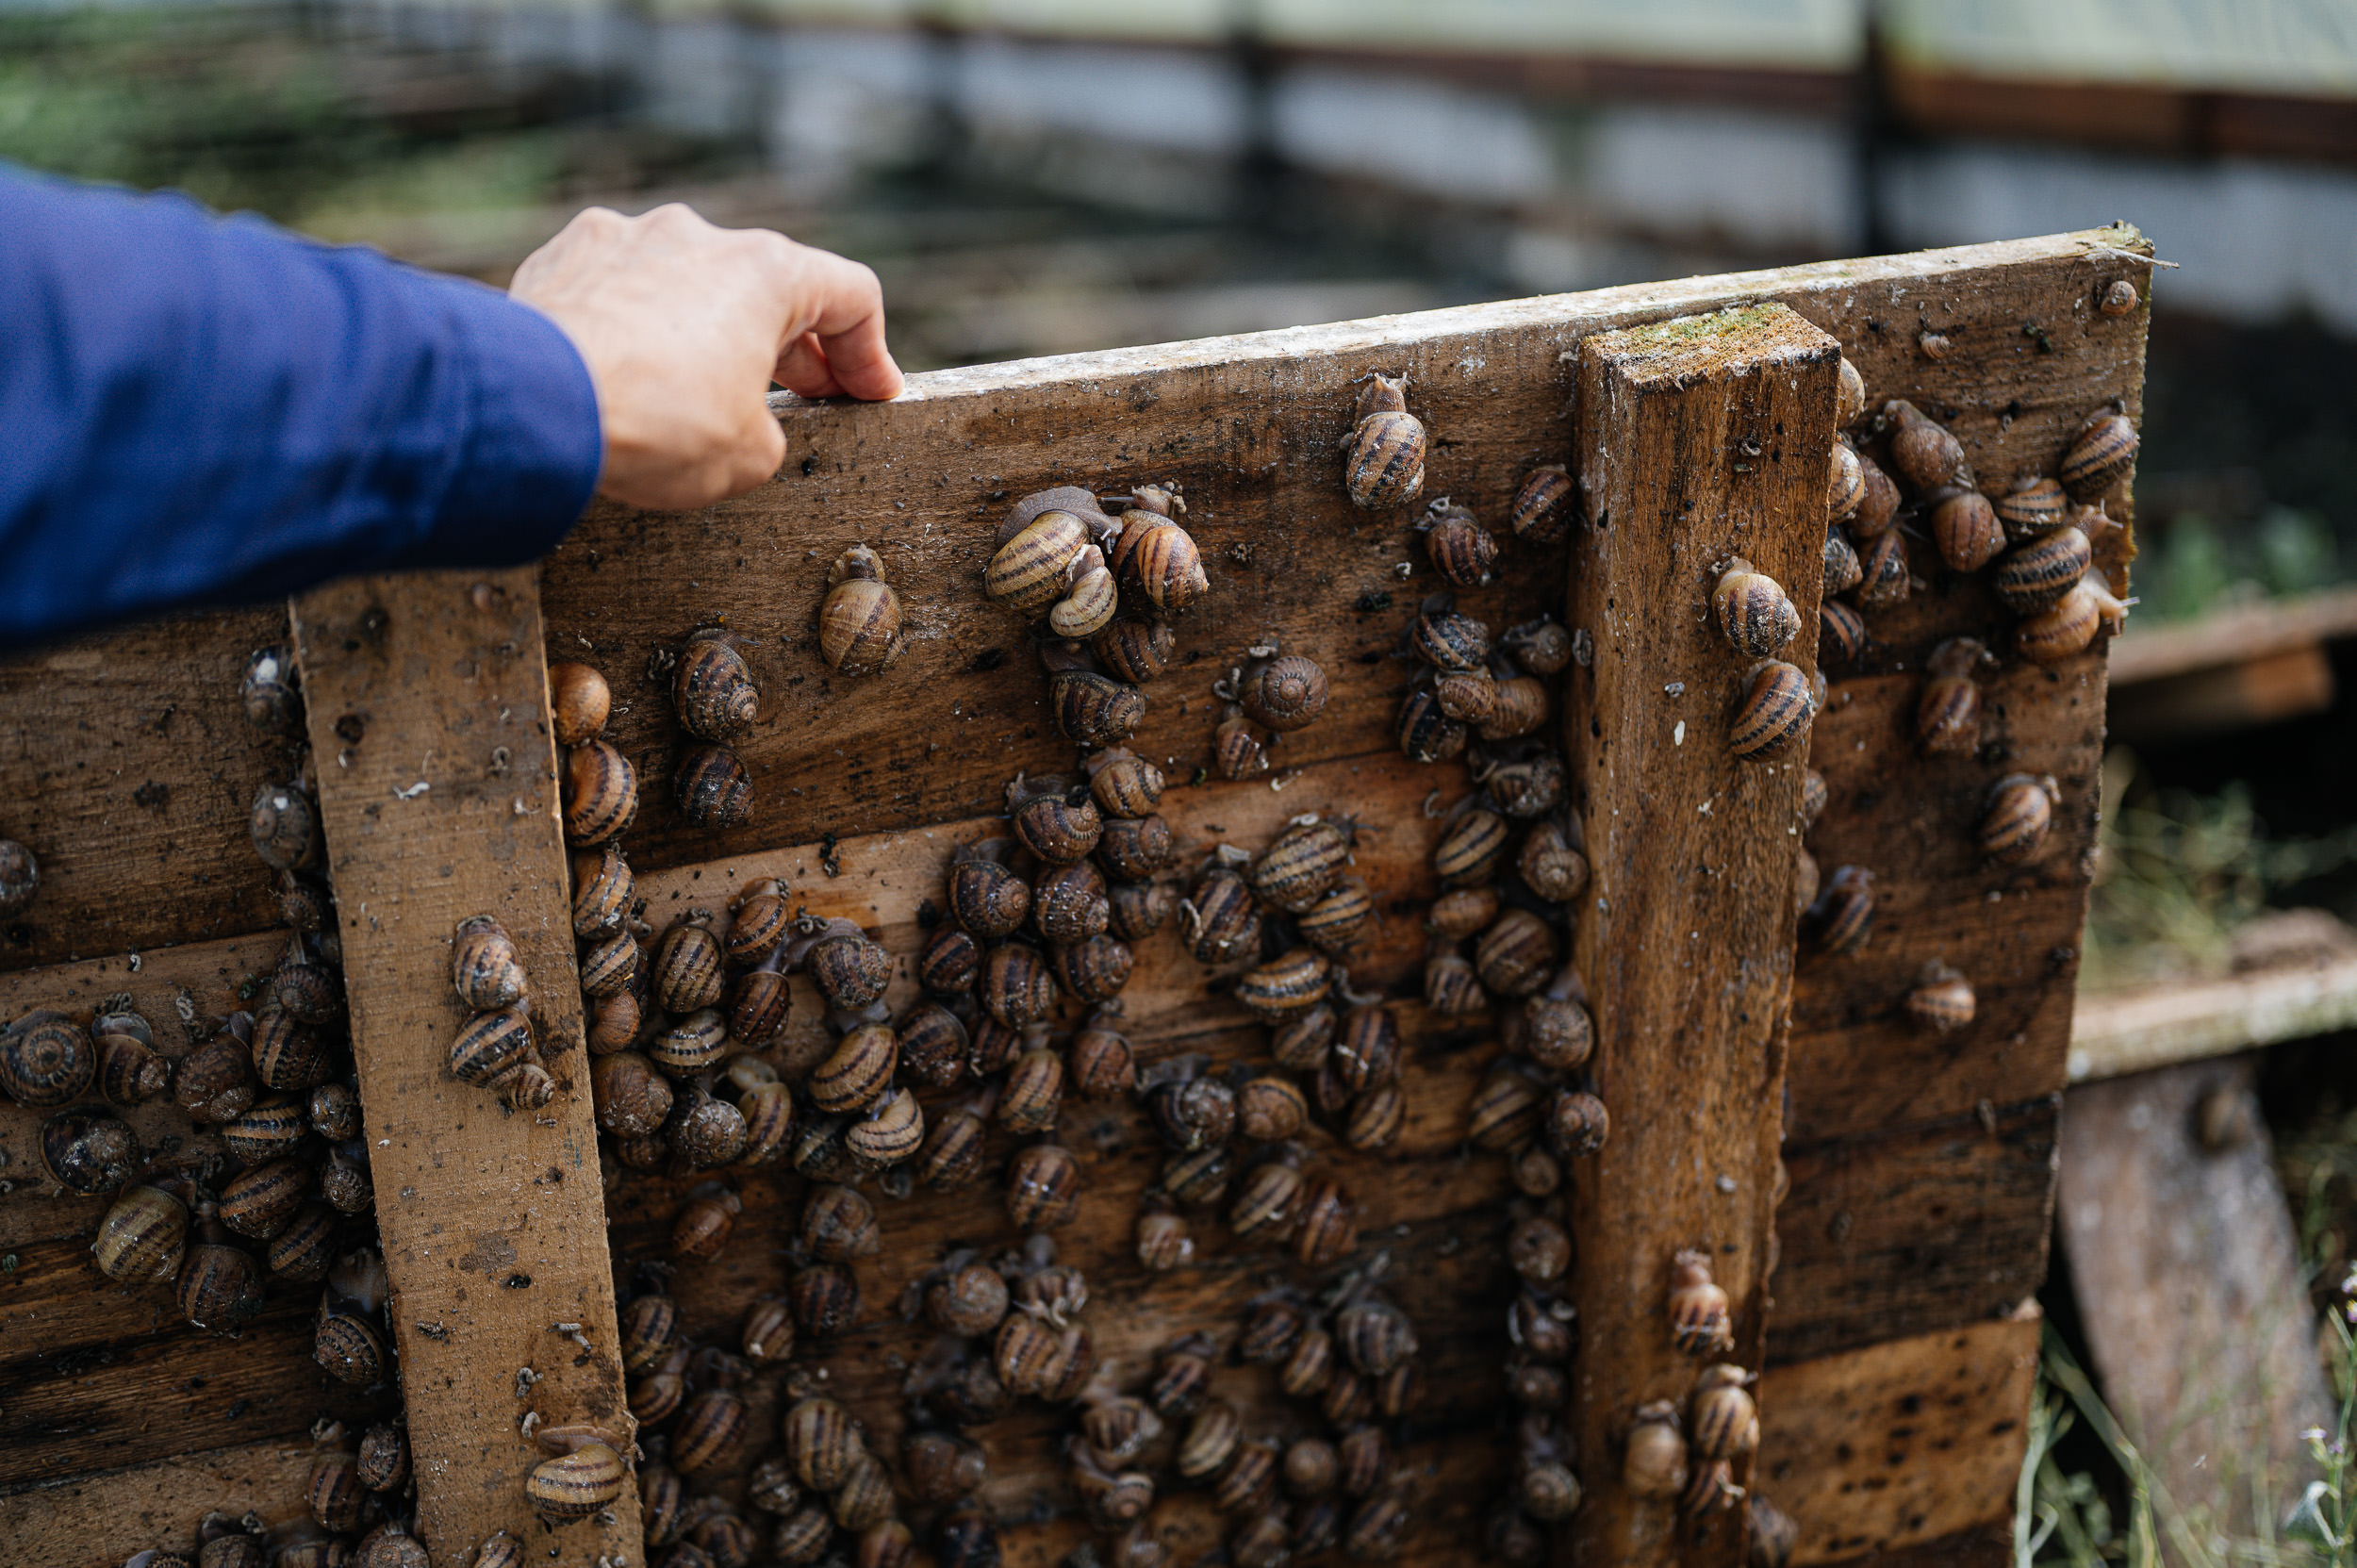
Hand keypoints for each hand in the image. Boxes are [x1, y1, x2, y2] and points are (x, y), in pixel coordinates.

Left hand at [510, 203, 903, 510]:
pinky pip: (619, 288)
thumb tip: (744, 426)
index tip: (871, 395)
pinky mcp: (564, 257)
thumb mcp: (749, 457)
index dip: (871, 354)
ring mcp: (626, 238)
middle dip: (793, 348)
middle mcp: (699, 236)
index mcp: (766, 272)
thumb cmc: (657, 424)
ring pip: (687, 283)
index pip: (851, 296)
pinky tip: (626, 372)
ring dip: (706, 331)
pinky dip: (635, 325)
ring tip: (699, 387)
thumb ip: (768, 433)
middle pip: (768, 287)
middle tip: (804, 398)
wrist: (534, 405)